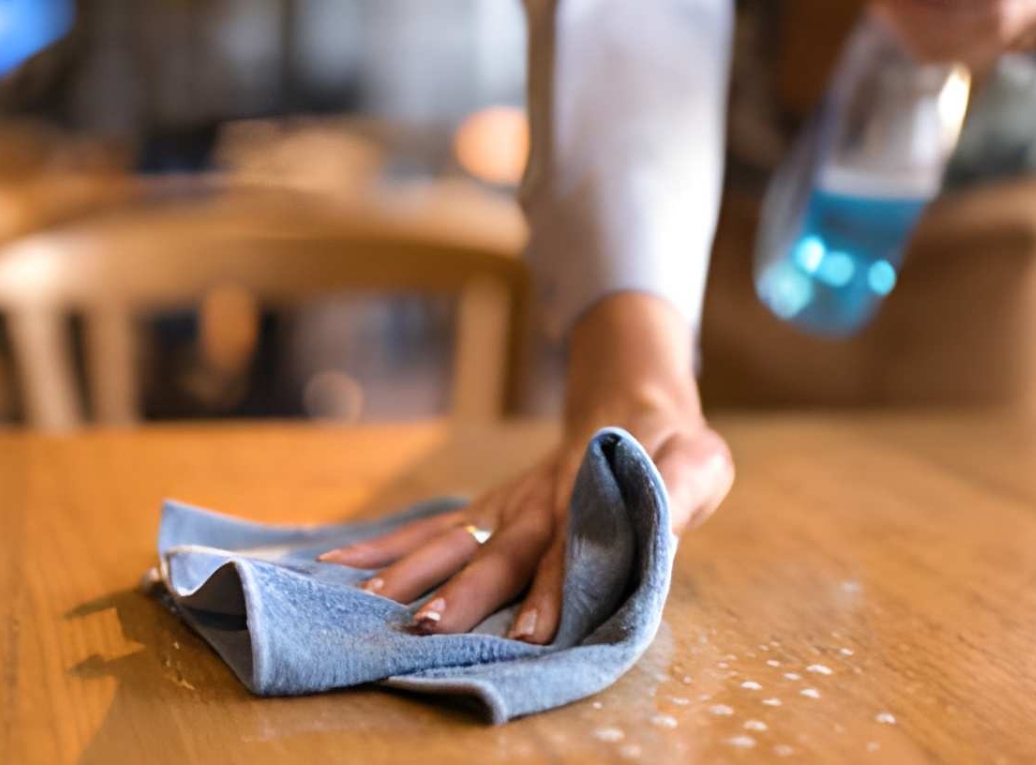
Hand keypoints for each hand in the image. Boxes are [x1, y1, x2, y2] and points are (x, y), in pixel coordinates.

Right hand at [317, 292, 732, 641]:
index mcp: (591, 502)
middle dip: (463, 594)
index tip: (531, 632)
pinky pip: (430, 528)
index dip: (551, 592)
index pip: (569, 554)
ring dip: (412, 573)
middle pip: (498, 555)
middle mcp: (538, 506)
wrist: (633, 403)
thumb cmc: (672, 449)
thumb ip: (677, 490)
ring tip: (369, 604)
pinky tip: (337, 565)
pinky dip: (384, 545)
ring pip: (452, 540)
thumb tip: (660, 526)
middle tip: (426, 628)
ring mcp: (505, 505)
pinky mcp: (486, 509)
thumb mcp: (698, 463)